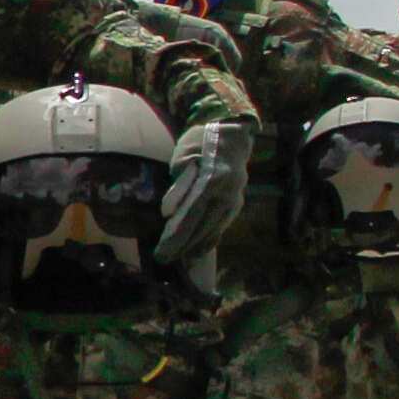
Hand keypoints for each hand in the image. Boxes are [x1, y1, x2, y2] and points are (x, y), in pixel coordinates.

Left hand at [158, 119, 257, 262]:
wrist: (232, 136)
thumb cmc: (201, 143)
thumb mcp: (184, 157)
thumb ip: (179, 186)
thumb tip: (169, 213)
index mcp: (212, 182)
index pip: (190, 216)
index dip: (176, 236)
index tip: (162, 251)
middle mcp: (226, 195)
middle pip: (202, 228)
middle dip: (182, 247)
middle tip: (164, 260)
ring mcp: (234, 201)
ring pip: (214, 230)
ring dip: (196, 247)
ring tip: (179, 261)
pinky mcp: (237, 203)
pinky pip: (222, 226)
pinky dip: (210, 240)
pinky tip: (198, 252)